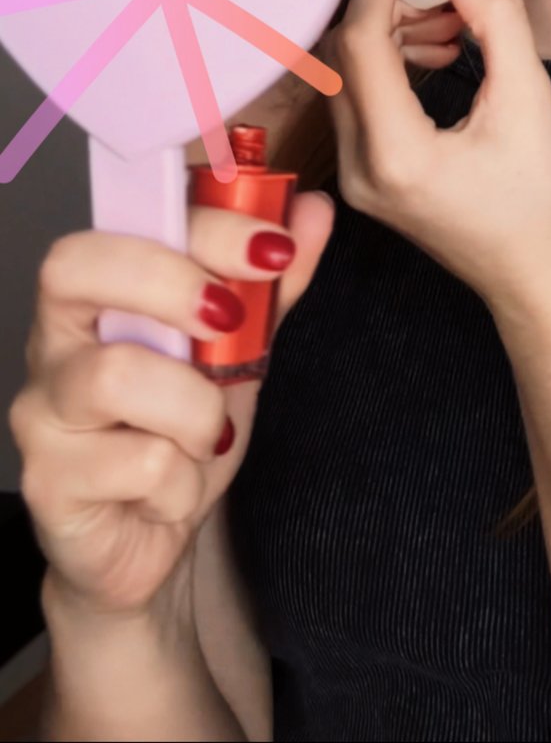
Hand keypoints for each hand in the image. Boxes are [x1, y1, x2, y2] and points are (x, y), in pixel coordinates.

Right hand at [9, 190, 333, 619]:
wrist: (150, 538)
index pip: (123, 220)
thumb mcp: (237, 349)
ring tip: (207, 435)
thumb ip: (268, 282)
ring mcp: (40, 411)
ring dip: (195, 410)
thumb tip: (311, 210)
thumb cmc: (181, 429)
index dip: (203, 225)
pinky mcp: (47, 483)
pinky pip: (140, 464)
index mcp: (94, 290)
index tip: (273, 248)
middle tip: (232, 328)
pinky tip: (173, 490)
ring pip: (119, 375)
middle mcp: (52, 340)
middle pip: (81, 271)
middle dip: (177, 288)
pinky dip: (184, 481)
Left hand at [326, 0, 550, 311]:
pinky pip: (359, 97)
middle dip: (388, 4)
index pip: (360, 42)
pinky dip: (390, 60)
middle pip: (344, 54)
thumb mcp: (530, 100)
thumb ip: (497, 21)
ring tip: (453, 21)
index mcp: (396, 155)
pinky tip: (440, 51)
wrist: (536, 277)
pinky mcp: (363, 175)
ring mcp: (354, 176)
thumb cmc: (540, 201)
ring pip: (347, 73)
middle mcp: (359, 168)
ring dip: (391, 30)